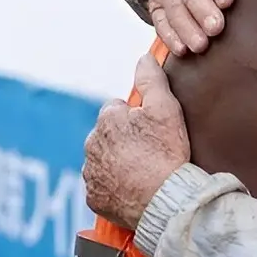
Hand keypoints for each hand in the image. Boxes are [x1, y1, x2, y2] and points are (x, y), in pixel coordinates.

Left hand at [82, 54, 190, 230]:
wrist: (163, 198)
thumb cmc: (166, 151)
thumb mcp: (166, 107)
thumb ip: (152, 79)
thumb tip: (143, 58)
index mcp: (106, 120)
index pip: (117, 108)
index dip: (137, 115)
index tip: (152, 126)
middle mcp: (91, 146)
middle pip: (108, 134)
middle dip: (124, 137)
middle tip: (150, 146)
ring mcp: (90, 174)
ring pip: (104, 158)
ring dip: (118, 159)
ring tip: (144, 167)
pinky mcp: (93, 198)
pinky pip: (103, 184)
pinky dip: (115, 183)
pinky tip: (133, 184)